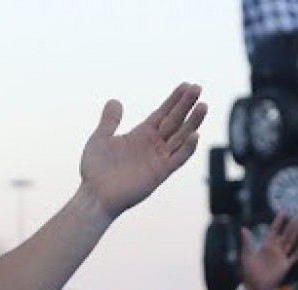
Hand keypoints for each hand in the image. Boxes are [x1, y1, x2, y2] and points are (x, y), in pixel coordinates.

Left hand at [77, 83, 205, 219]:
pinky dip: (187, 148)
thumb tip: (115, 101)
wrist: (94, 195)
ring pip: (181, 137)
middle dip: (186, 105)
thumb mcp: (100, 138)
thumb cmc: (95, 170)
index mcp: (141, 135)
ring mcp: (158, 159)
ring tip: (203, 106)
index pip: (163, 113)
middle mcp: (153, 145)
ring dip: (192, 122)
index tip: (186, 85)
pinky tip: (195, 135)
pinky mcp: (159, 174)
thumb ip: (109, 121)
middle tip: (198, 88)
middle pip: (174, 121)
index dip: (174, 100)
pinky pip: (177, 160)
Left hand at [239, 213, 297, 289]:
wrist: (255, 286)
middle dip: (290, 226)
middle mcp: (275, 250)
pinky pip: (294, 256)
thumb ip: (247, 242)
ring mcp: (281, 257)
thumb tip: (244, 228)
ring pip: (290, 243)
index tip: (283, 212)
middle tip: (296, 216)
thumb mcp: (247, 255)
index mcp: (266, 246)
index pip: (274, 231)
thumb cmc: (249, 271)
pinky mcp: (285, 266)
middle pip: (284, 235)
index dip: (278, 222)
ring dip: (295, 234)